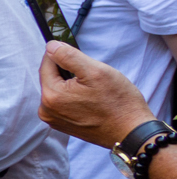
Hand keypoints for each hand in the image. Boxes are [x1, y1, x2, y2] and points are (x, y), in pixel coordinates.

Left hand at [38, 41, 155, 146]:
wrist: (131, 132)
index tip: (77, 54)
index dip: (62, 54)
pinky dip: (74, 97)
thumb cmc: (118, 103)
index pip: (46, 64)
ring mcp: (54, 120)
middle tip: (92, 77)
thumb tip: (50, 46)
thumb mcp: (96, 71)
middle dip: (69, 72)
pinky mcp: (62, 125)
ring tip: (94, 91)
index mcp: (51, 96)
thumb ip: (69, 56)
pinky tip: (91, 100)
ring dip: (72, 84)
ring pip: (58, 89)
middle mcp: (46, 110)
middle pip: (51, 77)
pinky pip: (63, 102)